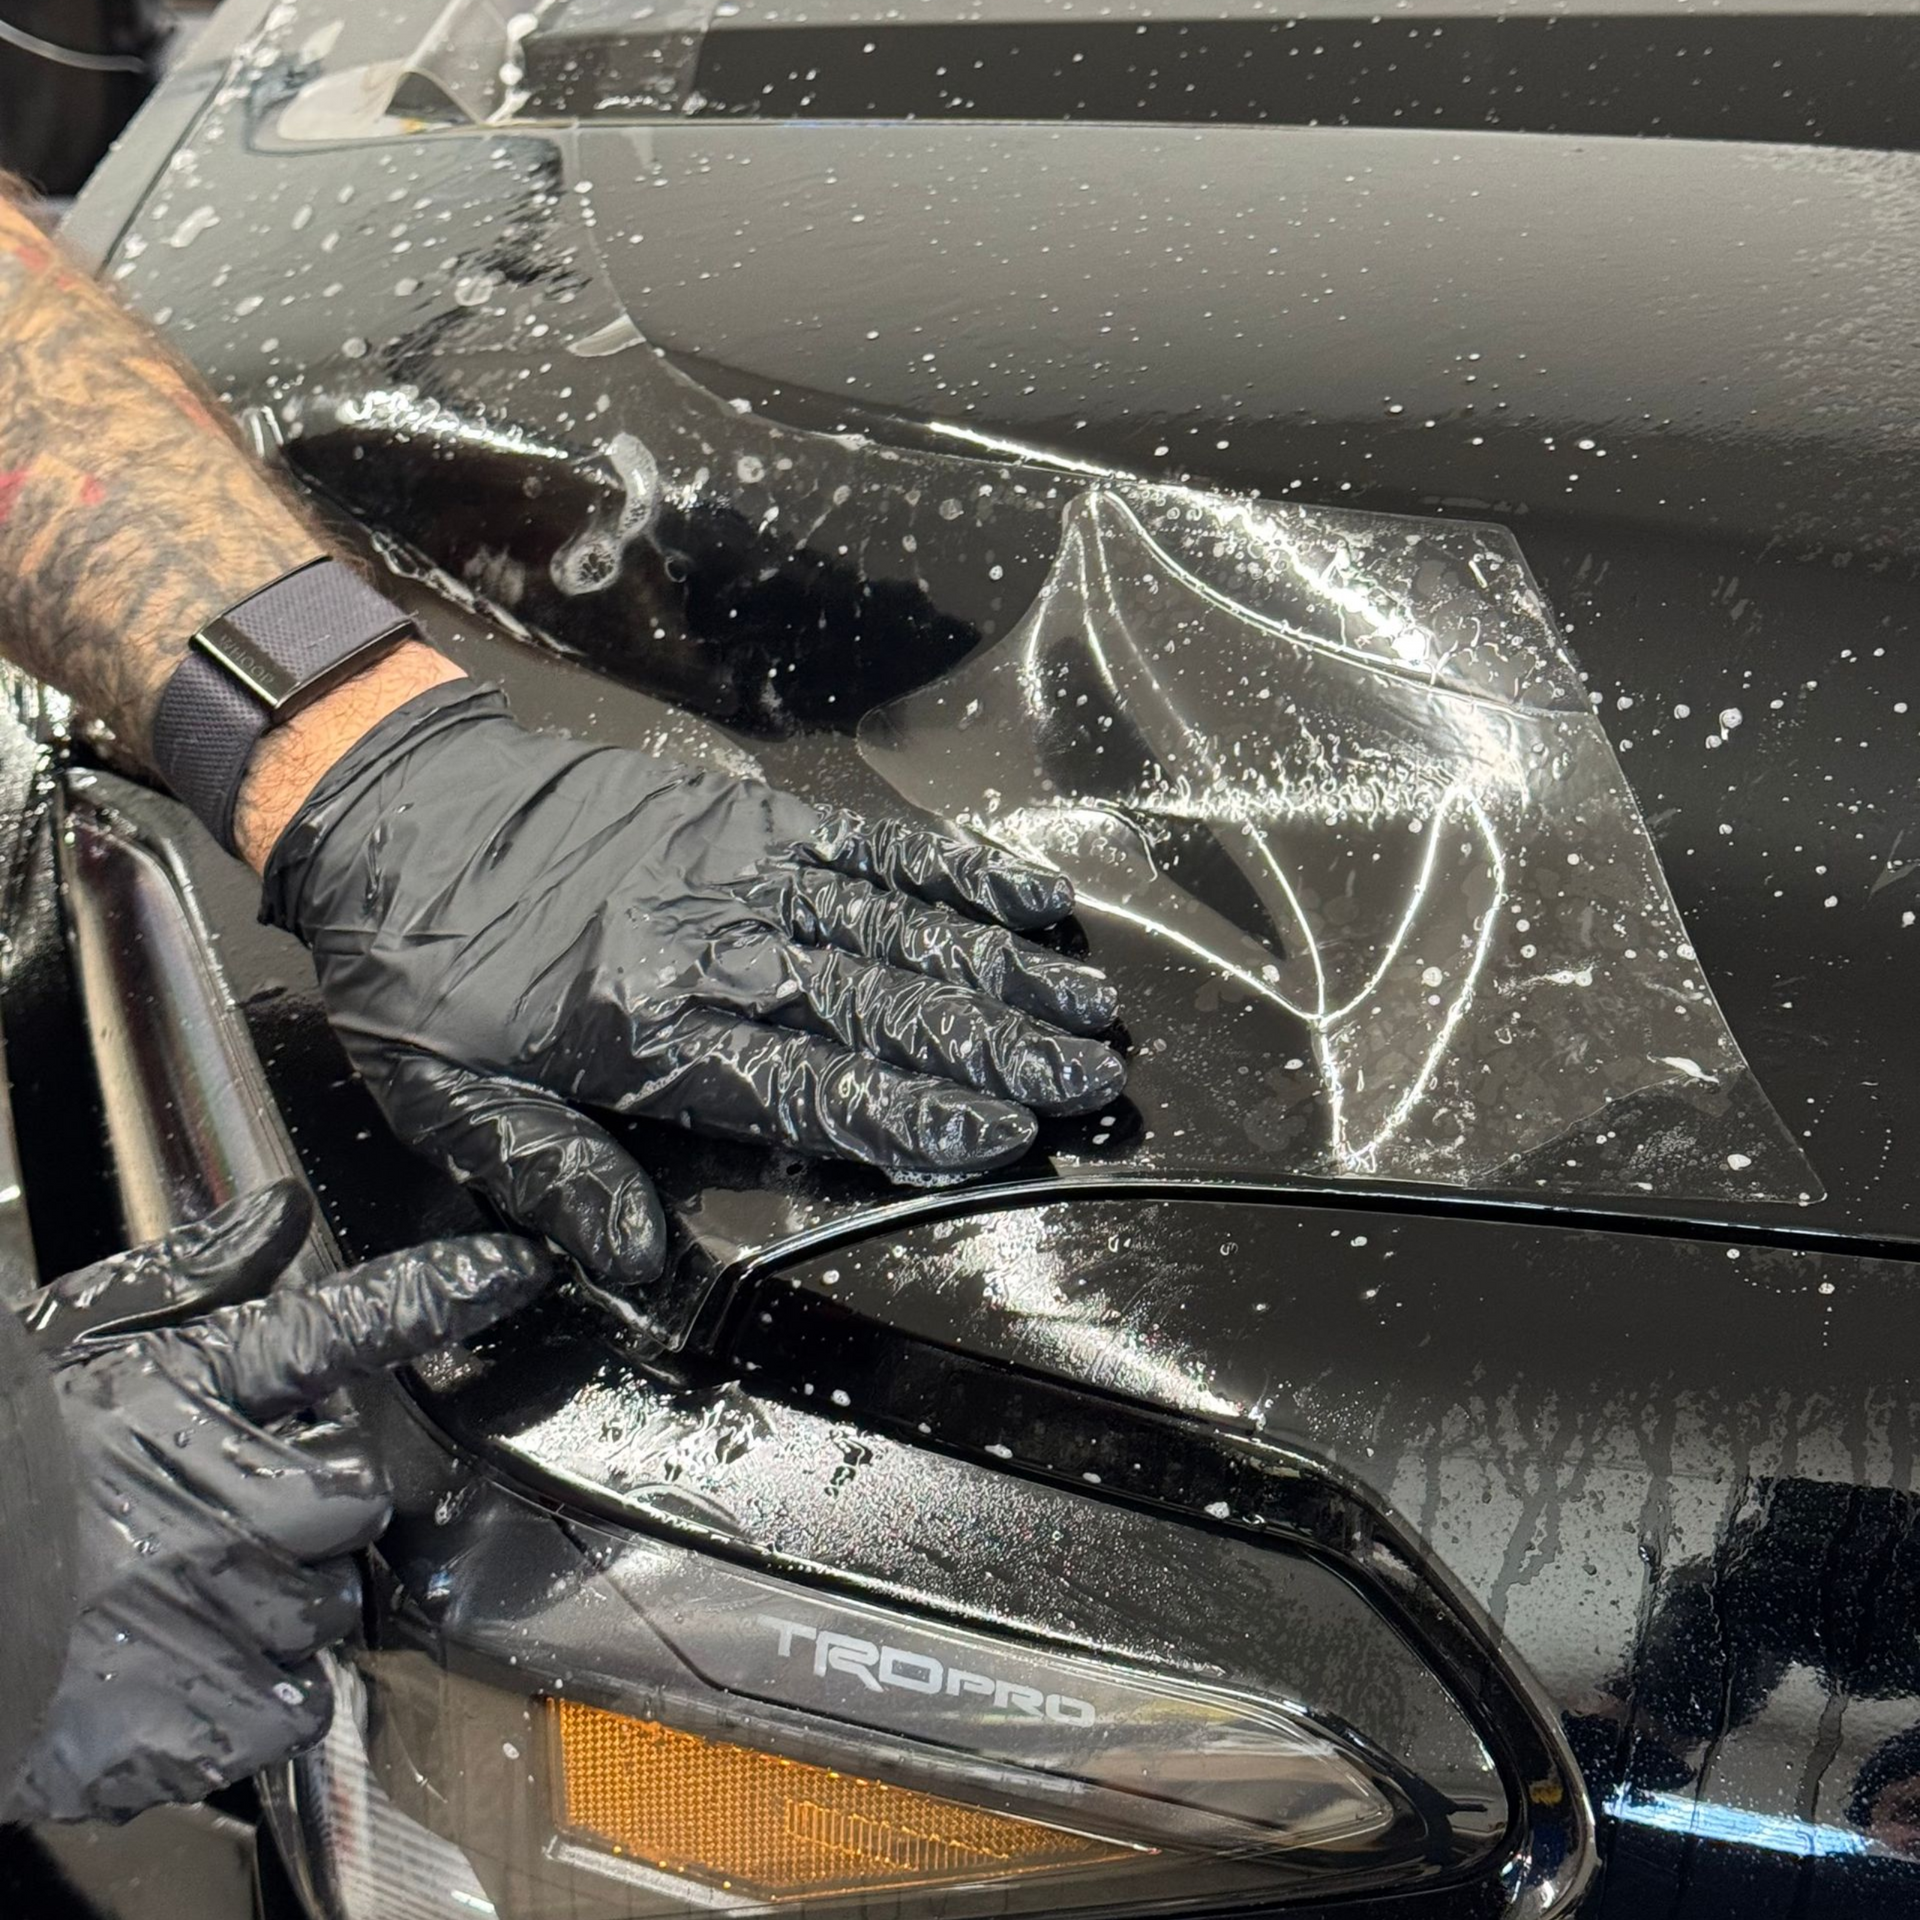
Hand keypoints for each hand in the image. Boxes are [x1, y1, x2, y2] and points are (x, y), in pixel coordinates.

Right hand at [6, 1183, 555, 1822]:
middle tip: (230, 1522)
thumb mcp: (80, 1348)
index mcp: (190, 1392)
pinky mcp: (187, 1723)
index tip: (514, 1271)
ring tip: (185, 1600)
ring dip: (281, 1612)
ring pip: (328, 1612)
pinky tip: (183, 1674)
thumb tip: (280, 1215)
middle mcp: (221, 1498)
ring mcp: (210, 1612)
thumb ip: (192, 1281)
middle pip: (359, 1504)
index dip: (438, 1294)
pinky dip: (254, 1705)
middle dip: (315, 1517)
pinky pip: (293, 1712)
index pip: (343, 1326)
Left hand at [261, 682, 1124, 1290]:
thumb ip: (551, 1176)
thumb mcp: (444, 1102)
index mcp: (640, 1032)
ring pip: (890, 926)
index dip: (909, 1115)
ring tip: (1085, 1007)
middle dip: (990, 1048)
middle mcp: (709, 947)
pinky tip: (1023, 897)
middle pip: (874, 1004)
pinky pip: (863, 844)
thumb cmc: (424, 973)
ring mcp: (736, 870)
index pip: (804, 1085)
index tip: (1000, 1138)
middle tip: (1086, 1081)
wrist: (396, 809)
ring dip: (997, 969)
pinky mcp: (744, 815)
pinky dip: (950, 871)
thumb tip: (636, 1259)